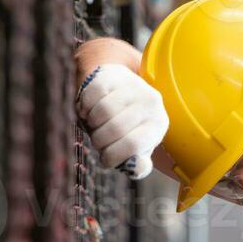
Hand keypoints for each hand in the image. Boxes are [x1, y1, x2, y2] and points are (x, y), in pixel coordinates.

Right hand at [76, 64, 168, 178]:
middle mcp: (151, 102)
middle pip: (115, 129)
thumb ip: (139, 163)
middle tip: (98, 141)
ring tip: (95, 125)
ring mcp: (133, 85)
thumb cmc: (130, 127)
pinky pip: (92, 94)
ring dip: (91, 124)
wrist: (124, 91)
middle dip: (100, 141)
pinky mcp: (114, 75)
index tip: (105, 158)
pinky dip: (84, 107)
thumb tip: (138, 166)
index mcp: (158, 125)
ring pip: (102, 111)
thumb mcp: (139, 147)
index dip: (112, 156)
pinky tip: (88, 111)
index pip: (132, 145)